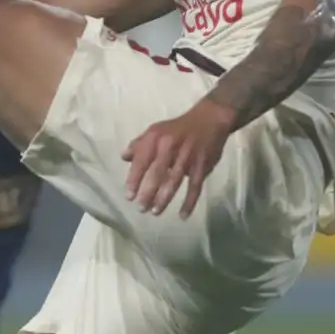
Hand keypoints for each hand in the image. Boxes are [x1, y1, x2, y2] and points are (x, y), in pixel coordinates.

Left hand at [121, 100, 235, 218]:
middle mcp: (171, 146)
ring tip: (155, 211)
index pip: (142, 160)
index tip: (129, 196)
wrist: (210, 119)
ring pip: (174, 181)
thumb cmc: (178, 128)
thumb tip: (124, 157)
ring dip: (164, 198)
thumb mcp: (157, 130)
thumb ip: (140, 144)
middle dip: (148, 192)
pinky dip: (189, 201)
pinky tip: (183, 215)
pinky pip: (195, 186)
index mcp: (157, 138)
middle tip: (141, 208)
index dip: (134, 179)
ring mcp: (188, 156)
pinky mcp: (202, 165)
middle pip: (157, 173)